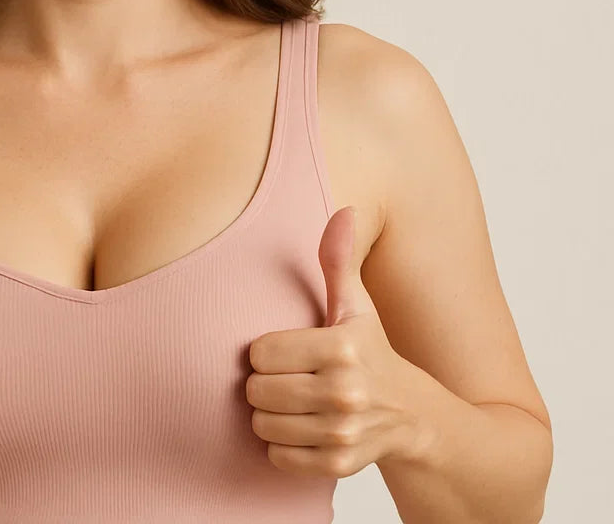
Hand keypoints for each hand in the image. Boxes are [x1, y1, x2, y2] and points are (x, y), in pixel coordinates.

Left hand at [245, 206, 417, 477]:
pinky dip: (282, 447)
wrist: (416, 418)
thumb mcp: (357, 306)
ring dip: (269, 416)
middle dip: (263, 384)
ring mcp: (343, 431)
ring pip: (263, 425)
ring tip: (291, 402)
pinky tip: (301, 429)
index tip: (283, 350)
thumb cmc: (372, 352)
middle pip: (257, 390)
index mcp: (342, 345)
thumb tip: (345, 210)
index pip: (261, 352)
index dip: (266, 351)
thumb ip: (340, 260)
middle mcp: (345, 390)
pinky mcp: (339, 465)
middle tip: (284, 378)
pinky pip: (279, 457)